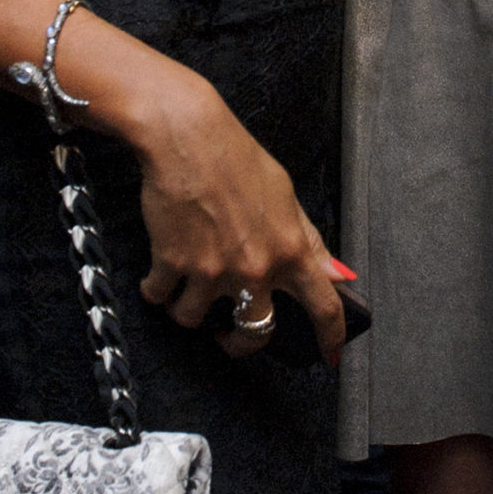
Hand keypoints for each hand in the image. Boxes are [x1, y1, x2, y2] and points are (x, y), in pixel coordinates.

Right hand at [134, 72, 346, 362]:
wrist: (187, 137)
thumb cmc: (237, 158)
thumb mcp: (286, 195)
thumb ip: (308, 240)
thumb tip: (335, 275)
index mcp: (290, 250)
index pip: (324, 307)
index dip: (331, 337)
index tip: (329, 356)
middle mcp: (256, 268)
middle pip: (255, 332)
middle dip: (239, 342)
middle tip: (227, 334)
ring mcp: (213, 271)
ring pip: (195, 319)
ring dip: (187, 309)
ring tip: (183, 287)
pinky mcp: (173, 264)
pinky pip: (161, 297)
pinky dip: (156, 290)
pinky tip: (157, 274)